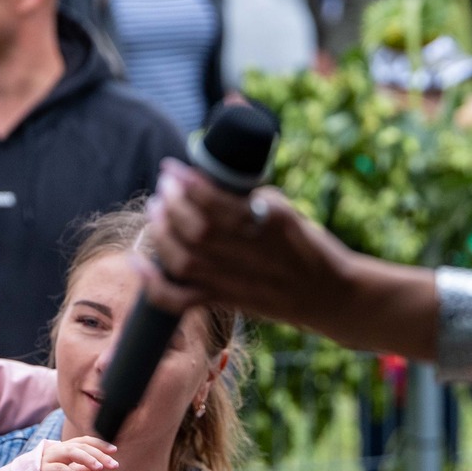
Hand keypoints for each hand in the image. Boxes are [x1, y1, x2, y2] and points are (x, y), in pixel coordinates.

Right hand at [39, 436, 117, 470]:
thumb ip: (85, 468)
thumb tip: (103, 465)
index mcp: (65, 449)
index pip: (84, 441)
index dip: (100, 444)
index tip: (114, 450)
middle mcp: (57, 450)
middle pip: (80, 446)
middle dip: (99, 454)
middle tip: (113, 464)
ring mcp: (48, 459)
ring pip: (70, 452)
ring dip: (87, 458)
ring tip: (100, 468)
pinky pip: (58, 469)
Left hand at [145, 161, 357, 335]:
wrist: (332, 295)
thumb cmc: (310, 248)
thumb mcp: (290, 214)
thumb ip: (254, 199)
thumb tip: (216, 180)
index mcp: (272, 224)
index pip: (218, 201)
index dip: (188, 184)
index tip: (172, 169)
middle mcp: (254, 254)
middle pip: (197, 229)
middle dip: (172, 204)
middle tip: (164, 188)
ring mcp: (240, 281)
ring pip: (186, 259)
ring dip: (162, 233)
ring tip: (156, 211)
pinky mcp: (231, 301)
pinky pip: (184, 298)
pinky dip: (156, 285)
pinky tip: (139, 264)